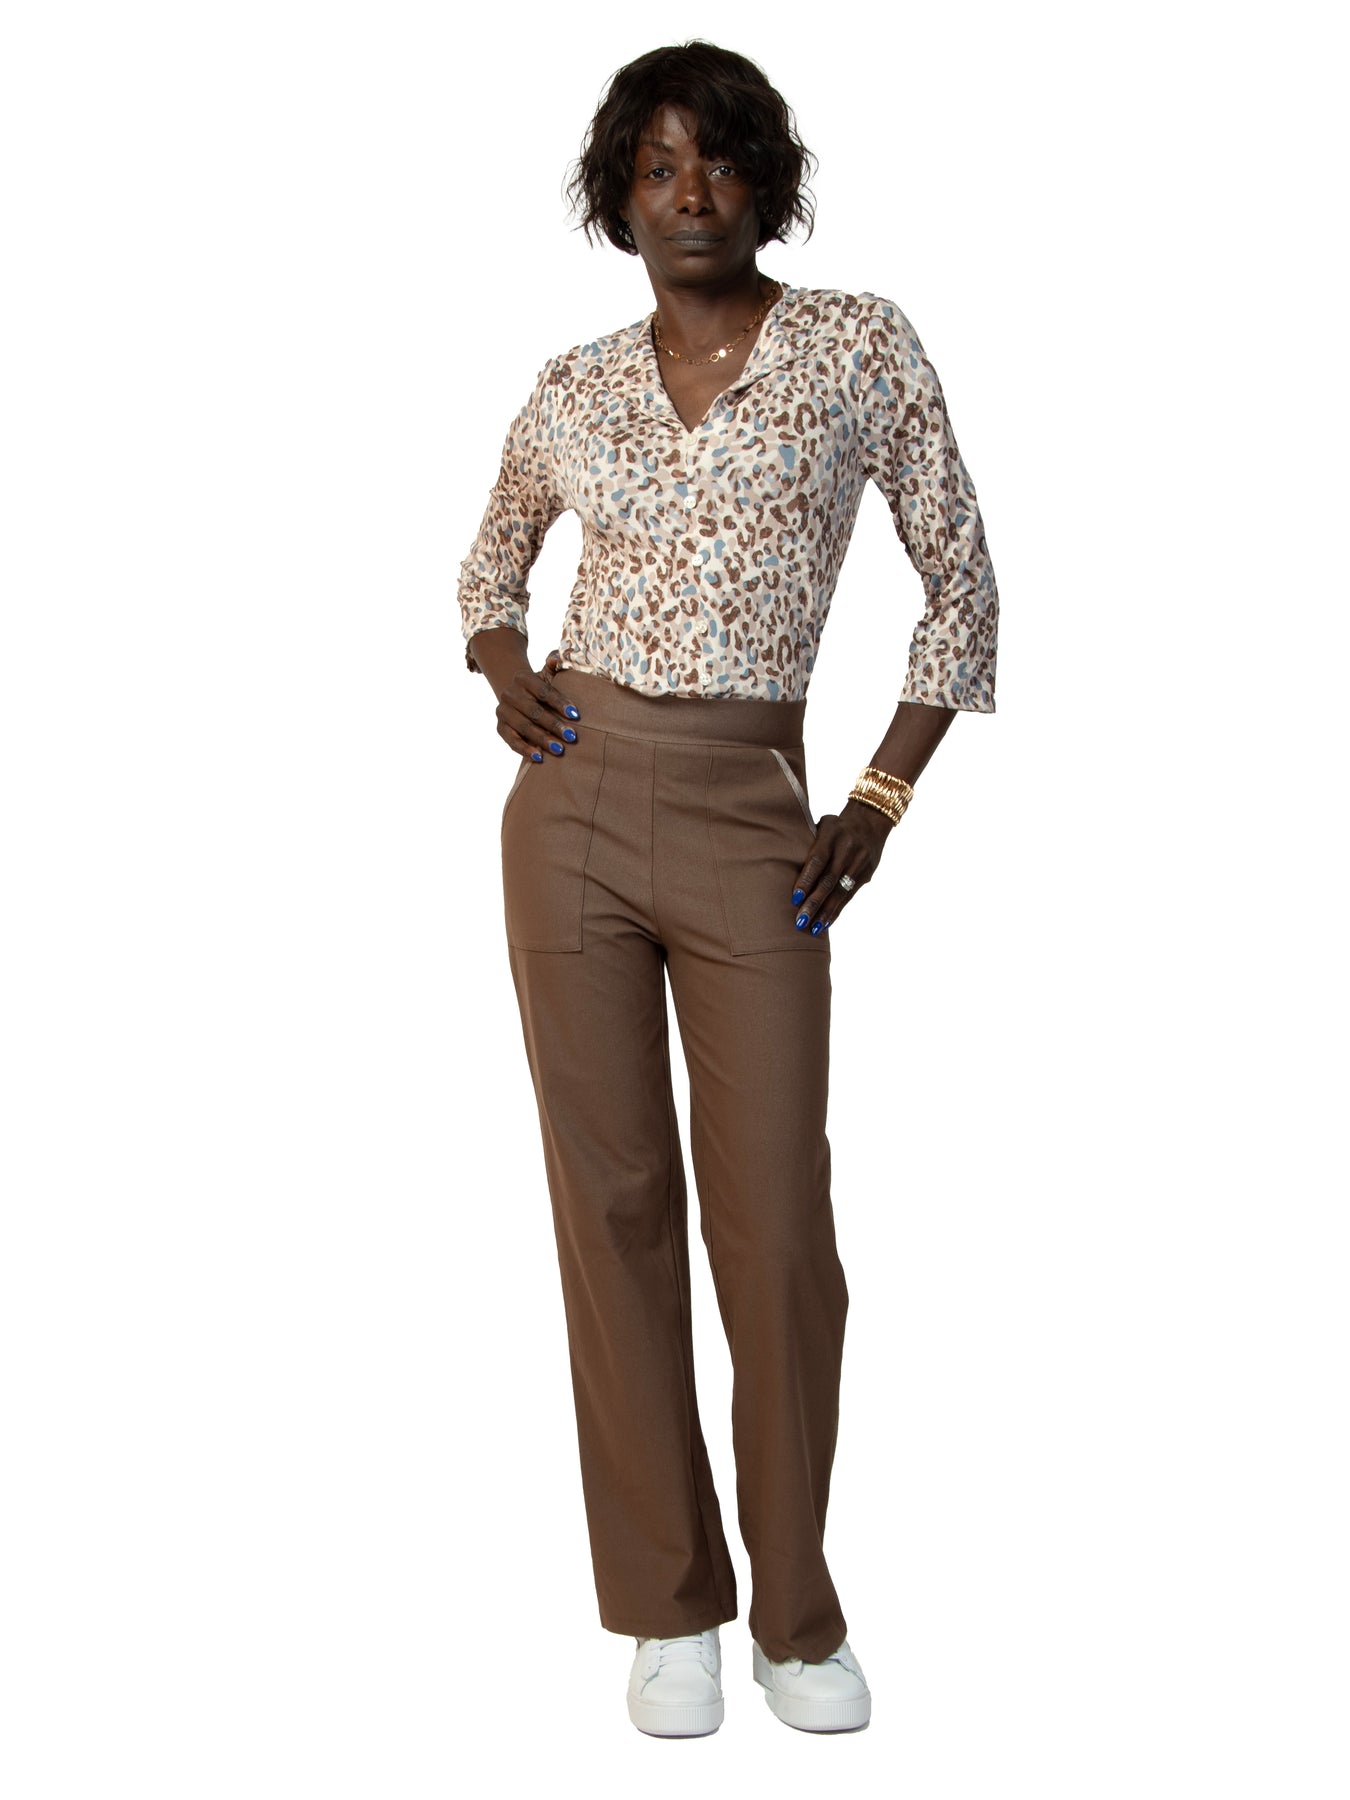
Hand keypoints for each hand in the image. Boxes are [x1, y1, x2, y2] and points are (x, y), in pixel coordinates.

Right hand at [497, 648, 579, 760]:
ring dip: (542, 739)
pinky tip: (539, 757)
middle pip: (534, 711)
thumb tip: (557, 656)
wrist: (515, 694)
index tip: (576, 715)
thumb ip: (553, 666)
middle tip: (572, 736)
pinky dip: (525, 749)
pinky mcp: (500, 727)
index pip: (543, 691)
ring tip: (559, 749)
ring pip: (524, 727)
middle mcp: (510, 694)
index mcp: (523, 678)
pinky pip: (511, 740)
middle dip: (554, 725)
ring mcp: (503, 711)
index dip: (559, 703)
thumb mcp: (546, 675)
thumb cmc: (539, 687)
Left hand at [789, 799, 894, 934]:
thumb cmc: (834, 827)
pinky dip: (836, 910)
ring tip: (813, 929)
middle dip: (814, 903)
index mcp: (832, 835)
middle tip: (800, 920)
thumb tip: (781, 867)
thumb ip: (806, 843)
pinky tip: (826, 923)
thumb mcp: (821, 825)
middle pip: (829, 880)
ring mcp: (859, 863)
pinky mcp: (866, 874)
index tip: (794, 898)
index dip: (806, 880)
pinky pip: (849, 896)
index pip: (817, 860)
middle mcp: (847, 849)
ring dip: (826, 912)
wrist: (871, 821)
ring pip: (840, 892)